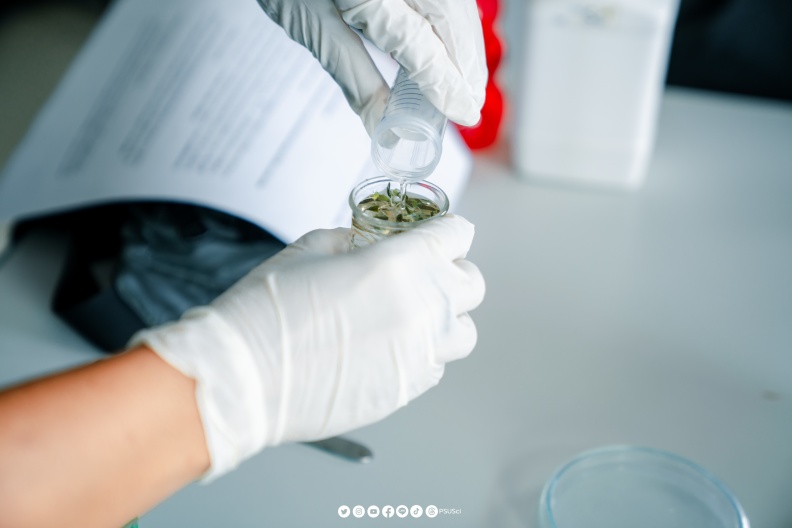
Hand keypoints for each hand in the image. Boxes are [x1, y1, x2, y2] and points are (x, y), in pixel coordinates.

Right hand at [130, 215, 484, 479]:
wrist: (245, 376)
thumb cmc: (269, 308)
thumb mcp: (312, 247)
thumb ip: (356, 240)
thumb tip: (370, 244)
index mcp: (403, 263)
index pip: (458, 235)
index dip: (446, 231)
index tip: (435, 235)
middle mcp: (424, 308)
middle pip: (472, 283)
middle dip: (452, 273)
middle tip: (422, 275)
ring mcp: (420, 354)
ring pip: (464, 332)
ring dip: (445, 319)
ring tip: (410, 317)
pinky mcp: (408, 390)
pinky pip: (436, 366)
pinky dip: (423, 354)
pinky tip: (388, 348)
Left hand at [257, 0, 486, 134]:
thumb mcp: (315, 28)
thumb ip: (354, 76)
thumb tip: (380, 124)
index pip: (423, 48)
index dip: (447, 85)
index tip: (464, 113)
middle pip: (452, 24)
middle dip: (465, 68)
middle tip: (470, 107)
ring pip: (457, 8)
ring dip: (465, 47)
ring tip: (467, 84)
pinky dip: (455, 22)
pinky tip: (453, 46)